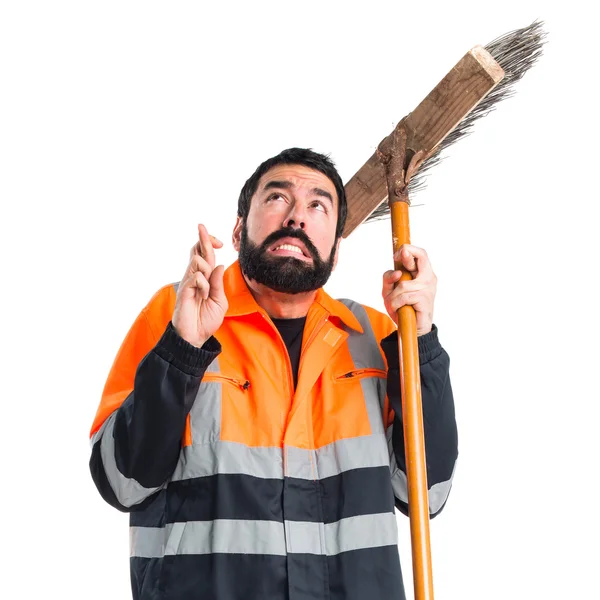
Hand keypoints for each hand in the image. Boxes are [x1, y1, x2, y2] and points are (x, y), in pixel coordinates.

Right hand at [172, 224, 227, 346]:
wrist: (195, 337)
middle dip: (202, 237)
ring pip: (198, 261)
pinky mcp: (184, 290)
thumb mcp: (219, 301)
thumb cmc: (206, 320)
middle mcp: (194, 277)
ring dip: (207, 271)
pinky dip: (204, 285)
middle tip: (201, 225)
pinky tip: (204, 296)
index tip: (220, 241)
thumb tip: (218, 264)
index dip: (210, 244)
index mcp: (204, 279)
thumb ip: (218, 283)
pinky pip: (197, 277)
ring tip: (207, 289)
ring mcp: (188, 283)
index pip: (205, 256)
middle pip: (197, 251)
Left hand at [382, 244, 436, 335]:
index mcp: (422, 273)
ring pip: (403, 284)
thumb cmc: (402, 307)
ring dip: (393, 296)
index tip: (396, 256)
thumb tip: (397, 272)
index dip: (407, 250)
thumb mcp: (390, 291)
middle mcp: (428, 278)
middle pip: (421, 256)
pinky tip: (398, 309)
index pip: (420, 253)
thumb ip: (389, 279)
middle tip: (396, 269)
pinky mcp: (425, 299)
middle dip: (406, 257)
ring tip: (394, 304)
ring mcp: (428, 288)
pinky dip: (396, 303)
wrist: (412, 328)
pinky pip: (404, 297)